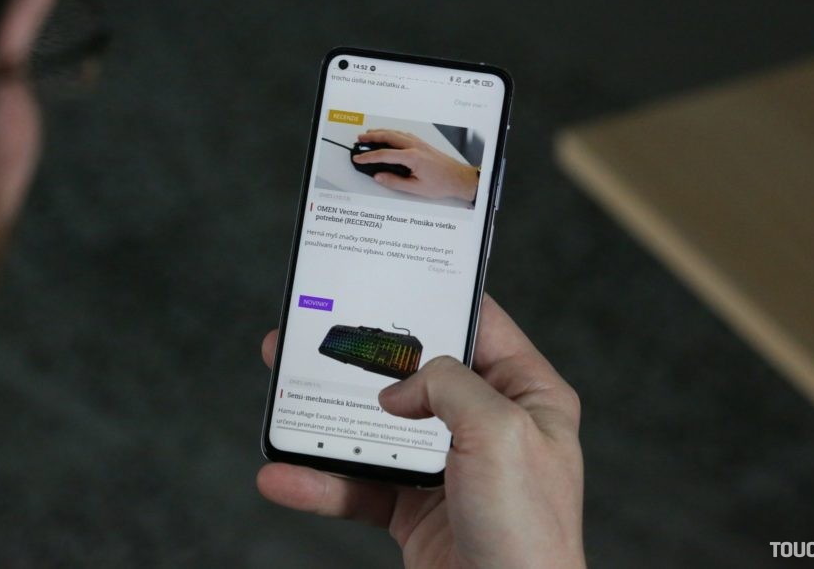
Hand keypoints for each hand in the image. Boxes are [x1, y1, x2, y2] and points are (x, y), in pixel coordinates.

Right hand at [257, 294, 585, 568]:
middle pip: (416, 375)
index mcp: (527, 395)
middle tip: (316, 337)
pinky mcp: (415, 509)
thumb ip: (446, 384)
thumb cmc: (529, 534)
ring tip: (284, 396)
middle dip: (363, 359)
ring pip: (379, 428)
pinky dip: (321, 482)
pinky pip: (360, 485)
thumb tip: (396, 391)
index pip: (479, 325)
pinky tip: (285, 477)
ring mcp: (449, 468)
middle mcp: (489, 425)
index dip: (435, 299)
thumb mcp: (498, 432)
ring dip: (329, 417)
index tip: (389, 278)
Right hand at [352, 129, 478, 201]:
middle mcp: (415, 146)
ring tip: (369, 135)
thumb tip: (379, 177)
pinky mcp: (422, 144)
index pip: (384, 154)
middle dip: (372, 136)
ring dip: (381, 133)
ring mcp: (419, 143)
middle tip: (360, 139)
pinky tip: (388, 137)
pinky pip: (403, 134)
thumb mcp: (416, 188)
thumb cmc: (441, 184)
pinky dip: (392, 134)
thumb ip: (395, 182)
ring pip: (396, 133)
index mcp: (412, 157)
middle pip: (388, 136)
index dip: (369, 156)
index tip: (358, 159)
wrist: (459, 178)